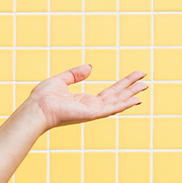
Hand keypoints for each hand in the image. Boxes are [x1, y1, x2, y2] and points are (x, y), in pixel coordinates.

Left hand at [25, 65, 146, 131]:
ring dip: (131, 94)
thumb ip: (75, 74)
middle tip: (145, 80)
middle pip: (117, 96)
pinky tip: (136, 100)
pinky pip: (111, 108)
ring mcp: (92, 112)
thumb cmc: (43, 98)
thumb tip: (90, 68)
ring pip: (117, 102)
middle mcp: (91, 108)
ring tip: (145, 86)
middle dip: (131, 88)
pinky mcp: (91, 114)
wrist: (36, 108)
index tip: (135, 77)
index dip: (122, 84)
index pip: (109, 92)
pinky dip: (124, 104)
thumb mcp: (61, 81)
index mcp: (84, 101)